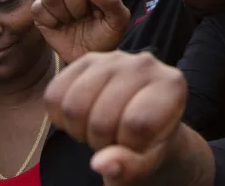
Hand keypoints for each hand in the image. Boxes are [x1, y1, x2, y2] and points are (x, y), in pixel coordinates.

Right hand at [33, 0, 130, 63]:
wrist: (87, 54)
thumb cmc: (105, 34)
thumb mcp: (119, 21)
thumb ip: (113, 2)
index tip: (98, 10)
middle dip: (78, 7)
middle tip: (84, 18)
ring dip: (65, 15)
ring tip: (73, 21)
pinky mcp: (39, 7)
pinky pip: (38, 9)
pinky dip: (51, 22)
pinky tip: (60, 25)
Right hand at [44, 51, 185, 185]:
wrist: (141, 125)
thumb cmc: (149, 143)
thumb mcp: (147, 163)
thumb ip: (130, 167)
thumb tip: (101, 163)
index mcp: (171, 84)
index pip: (136, 124)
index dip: (128, 146)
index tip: (137, 146)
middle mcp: (144, 62)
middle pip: (101, 118)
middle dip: (102, 142)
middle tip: (114, 139)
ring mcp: (113, 57)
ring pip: (73, 106)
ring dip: (80, 130)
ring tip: (100, 129)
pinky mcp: (85, 60)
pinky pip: (54, 95)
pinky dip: (60, 118)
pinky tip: (83, 118)